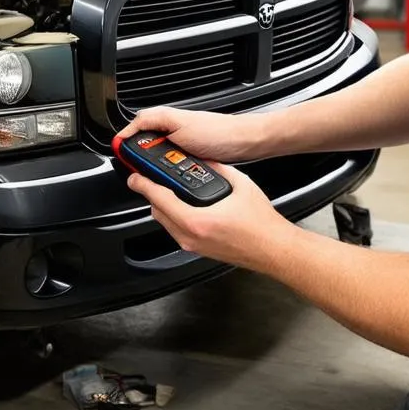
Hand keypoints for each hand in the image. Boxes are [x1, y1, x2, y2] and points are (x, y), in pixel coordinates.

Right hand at [116, 106, 265, 164]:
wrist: (244, 143)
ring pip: (159, 158)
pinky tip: (174, 178)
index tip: (120, 155)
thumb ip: (153, 121)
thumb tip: (129, 129)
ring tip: (157, 175)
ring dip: (157, 167)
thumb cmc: (218, 132)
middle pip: (146, 146)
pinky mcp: (192, 158)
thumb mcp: (179, 123)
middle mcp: (173, 131)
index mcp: (166, 119)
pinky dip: (171, 173)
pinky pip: (174, 166)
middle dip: (142, 159)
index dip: (125, 142)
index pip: (135, 128)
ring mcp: (183, 146)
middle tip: (141, 169)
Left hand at [125, 162, 299, 271]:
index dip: (144, 185)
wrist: (273, 248)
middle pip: (158, 212)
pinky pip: (177, 231)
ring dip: (164, 206)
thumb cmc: (261, 224)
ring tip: (171, 191)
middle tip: (154, 179)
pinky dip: (175, 217)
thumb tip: (204, 159)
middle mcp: (190, 236)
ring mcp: (193, 246)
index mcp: (197, 220)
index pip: (160, 199)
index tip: (135, 177)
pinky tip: (186, 207)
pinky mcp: (199, 250)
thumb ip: (217, 168)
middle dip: (154, 194)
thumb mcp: (240, 184)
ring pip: (166, 223)